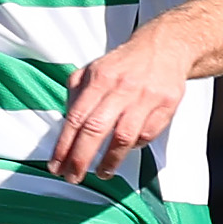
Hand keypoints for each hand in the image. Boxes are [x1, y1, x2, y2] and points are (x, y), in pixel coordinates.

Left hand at [54, 24, 192, 179]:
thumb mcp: (94, 69)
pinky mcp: (166, 105)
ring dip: (110, 160)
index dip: (64, 145)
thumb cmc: (126, 64)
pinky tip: (125, 150)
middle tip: (73, 176)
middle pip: (96, 129)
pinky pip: (147, 135)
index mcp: (100, 77)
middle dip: (81, 158)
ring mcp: (145, 97)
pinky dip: (134, 146)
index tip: (56, 165)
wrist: (166, 47)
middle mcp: (122, 87)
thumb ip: (77, 94)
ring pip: (123, 137)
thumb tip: (66, 126)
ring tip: (101, 172)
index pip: (76, 117)